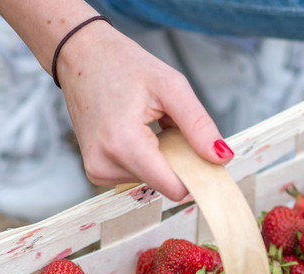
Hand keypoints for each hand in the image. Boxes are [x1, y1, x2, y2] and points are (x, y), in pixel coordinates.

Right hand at [54, 22, 230, 199]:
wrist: (81, 56)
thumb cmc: (123, 65)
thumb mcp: (171, 87)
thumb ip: (199, 126)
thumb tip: (222, 158)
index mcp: (124, 145)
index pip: (174, 188)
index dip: (197, 174)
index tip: (207, 157)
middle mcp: (105, 165)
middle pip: (165, 184)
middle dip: (178, 159)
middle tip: (168, 125)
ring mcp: (97, 170)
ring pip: (152, 181)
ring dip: (161, 156)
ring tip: (147, 124)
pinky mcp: (96, 170)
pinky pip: (137, 175)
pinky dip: (146, 158)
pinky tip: (137, 132)